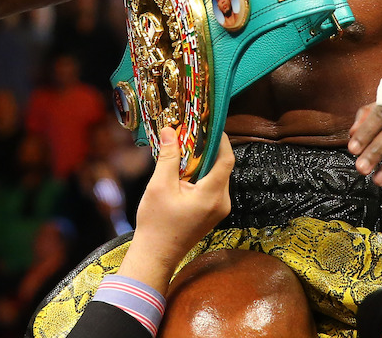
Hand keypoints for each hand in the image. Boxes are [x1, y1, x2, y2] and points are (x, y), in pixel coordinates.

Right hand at [117, 127, 234, 292]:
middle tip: (192, 133)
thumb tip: (170, 130)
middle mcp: (222, 202)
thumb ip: (168, 157)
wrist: (155, 256)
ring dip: (203, 162)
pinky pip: (212, 187)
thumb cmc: (156, 224)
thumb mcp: (159, 186)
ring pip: (217, 176)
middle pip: (222, 166)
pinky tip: (184, 170)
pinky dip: (201, 175)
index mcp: (212, 196)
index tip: (209, 125)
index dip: (221, 140)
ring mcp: (219, 210)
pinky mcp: (212, 213)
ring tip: (185, 150)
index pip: (226, 159)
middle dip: (208, 149)